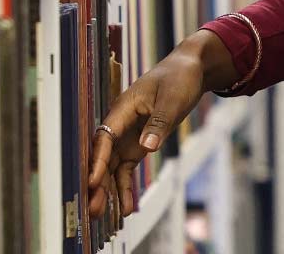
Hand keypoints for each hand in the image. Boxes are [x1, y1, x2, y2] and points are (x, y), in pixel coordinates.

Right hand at [85, 32, 231, 219]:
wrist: (191, 69)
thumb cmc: (179, 77)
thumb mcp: (172, 99)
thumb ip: (159, 123)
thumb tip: (145, 147)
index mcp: (123, 107)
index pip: (105, 137)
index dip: (98, 160)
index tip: (92, 181)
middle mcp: (121, 123)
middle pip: (104, 156)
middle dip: (98, 182)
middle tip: (93, 207)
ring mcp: (129, 135)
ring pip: (113, 166)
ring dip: (108, 189)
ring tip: (103, 214)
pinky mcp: (139, 143)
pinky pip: (127, 168)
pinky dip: (125, 185)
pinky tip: (125, 206)